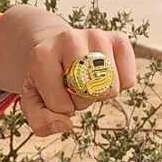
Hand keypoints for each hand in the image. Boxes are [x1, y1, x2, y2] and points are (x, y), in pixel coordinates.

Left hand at [20, 27, 135, 136]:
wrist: (53, 47)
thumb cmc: (44, 79)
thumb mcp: (32, 102)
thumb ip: (40, 121)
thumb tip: (66, 124)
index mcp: (42, 56)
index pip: (60, 104)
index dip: (59, 108)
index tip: (54, 93)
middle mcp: (69, 40)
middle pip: (89, 95)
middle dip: (81, 101)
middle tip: (71, 87)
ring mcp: (96, 36)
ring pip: (110, 89)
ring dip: (99, 94)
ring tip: (86, 81)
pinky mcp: (118, 39)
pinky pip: (128, 81)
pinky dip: (118, 86)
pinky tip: (102, 75)